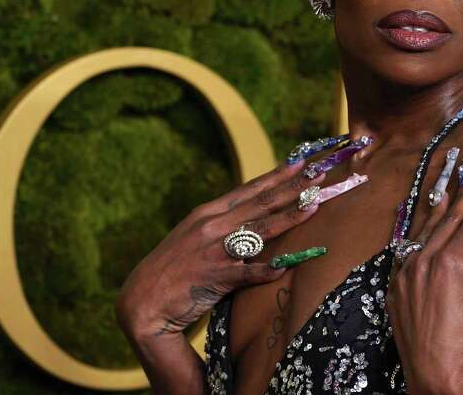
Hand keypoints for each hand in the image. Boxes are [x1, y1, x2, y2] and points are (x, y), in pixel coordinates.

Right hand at [116, 159, 326, 341]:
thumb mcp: (195, 236)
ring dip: (289, 217)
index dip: (278, 176)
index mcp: (209, 213)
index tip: (301, 162)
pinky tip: (286, 266)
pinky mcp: (214, 277)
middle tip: (320, 175)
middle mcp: (212, 226)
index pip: (251, 190)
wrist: (143, 300)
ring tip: (315, 205)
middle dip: (293, 188)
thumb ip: (223, 224)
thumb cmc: (175, 268)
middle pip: (261, 203)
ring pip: (260, 230)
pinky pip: (246, 273)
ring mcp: (214, 250)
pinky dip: (266, 270)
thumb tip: (255, 216)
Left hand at [386, 134, 462, 393]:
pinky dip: (415, 240)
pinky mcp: (394, 288)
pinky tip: (419, 232)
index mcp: (451, 262)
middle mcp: (425, 261)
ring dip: (436, 213)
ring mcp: (406, 274)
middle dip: (461, 196)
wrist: (434, 373)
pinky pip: (405, 255)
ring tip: (444, 191)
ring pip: (422, 234)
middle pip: (446, 221)